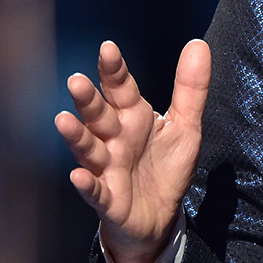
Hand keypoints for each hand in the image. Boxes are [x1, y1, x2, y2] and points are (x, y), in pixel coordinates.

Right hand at [55, 38, 210, 262]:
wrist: (161, 218)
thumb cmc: (165, 167)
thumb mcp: (185, 126)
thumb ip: (190, 88)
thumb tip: (198, 44)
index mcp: (132, 118)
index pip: (121, 89)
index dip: (114, 71)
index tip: (108, 48)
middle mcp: (114, 139)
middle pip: (98, 116)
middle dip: (88, 100)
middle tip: (76, 81)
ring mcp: (107, 169)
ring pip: (89, 149)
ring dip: (76, 136)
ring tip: (63, 120)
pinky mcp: (108, 200)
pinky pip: (95, 191)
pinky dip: (86, 185)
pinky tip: (78, 176)